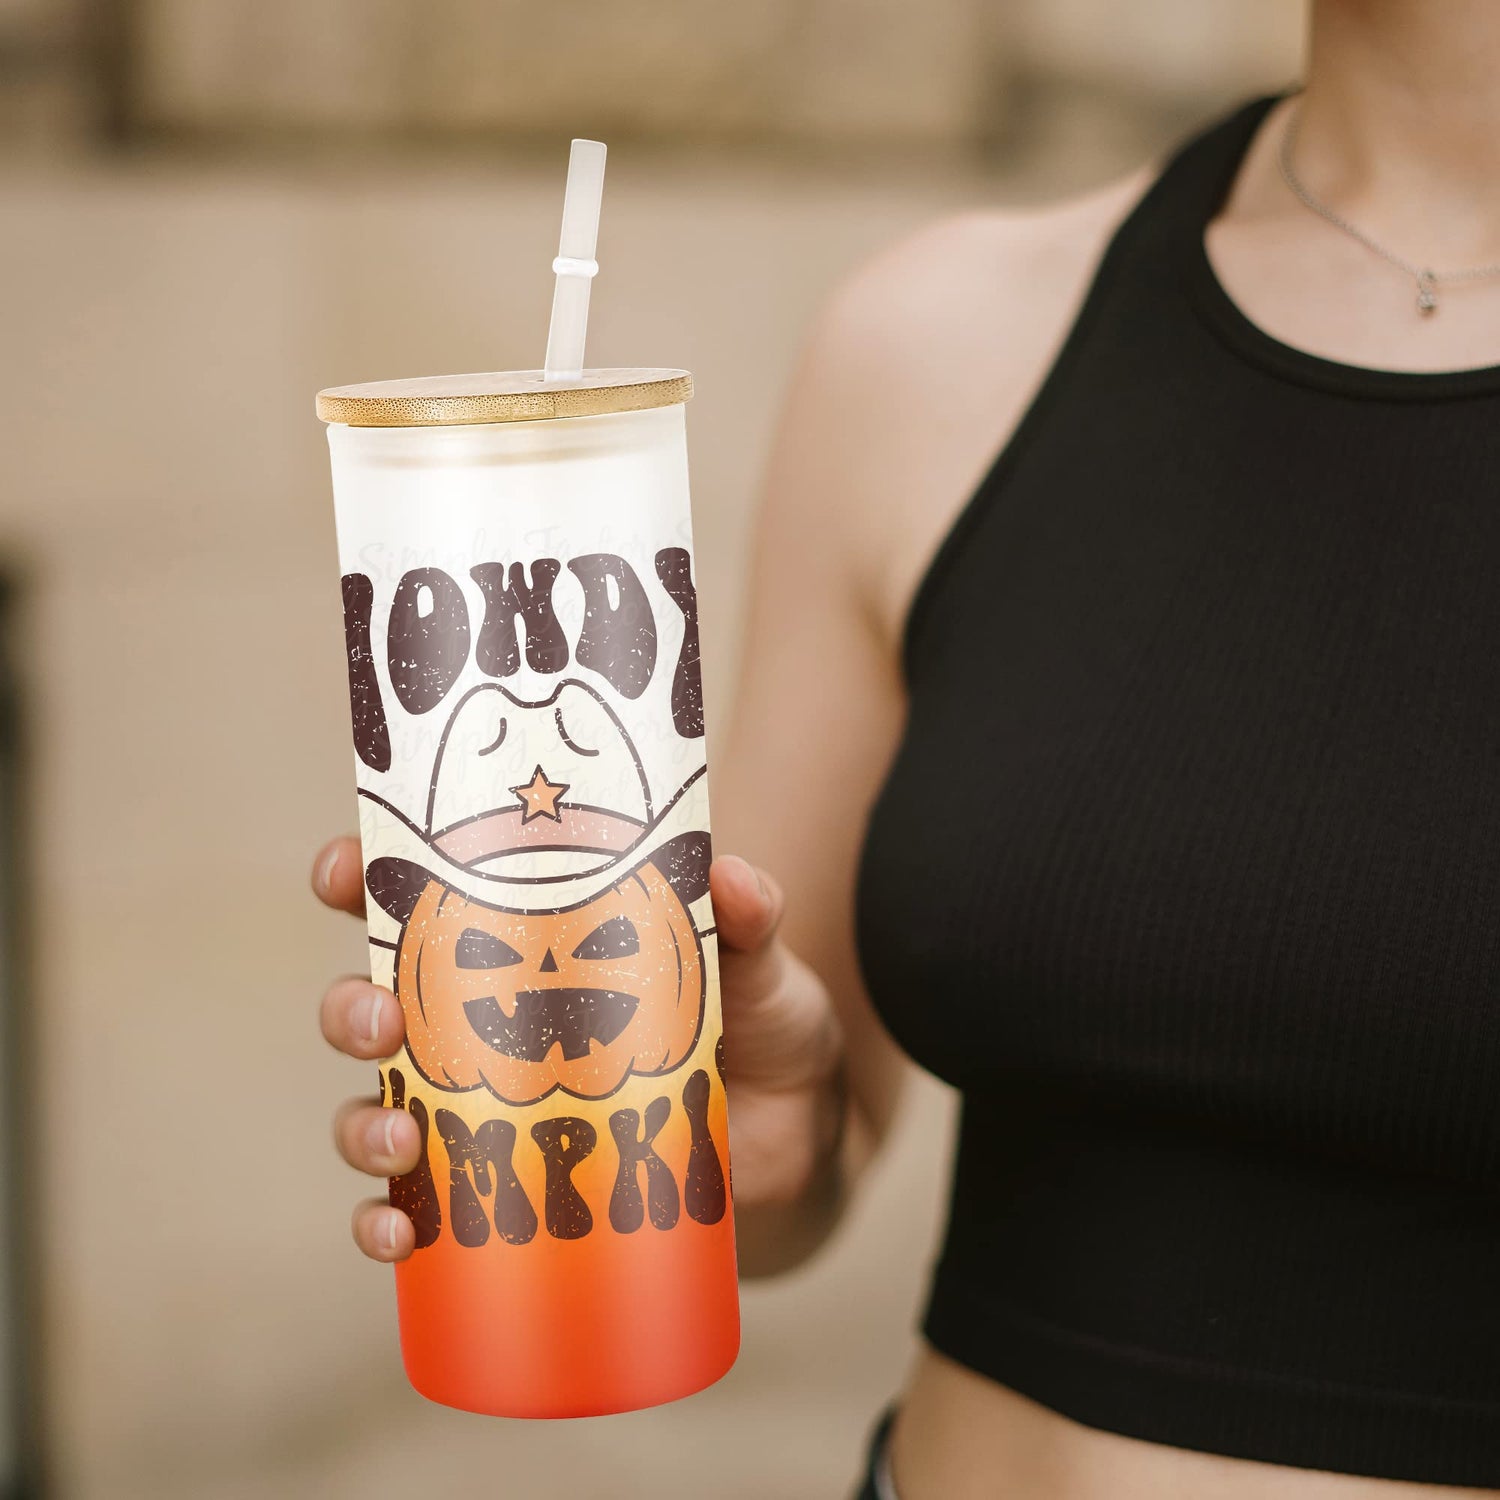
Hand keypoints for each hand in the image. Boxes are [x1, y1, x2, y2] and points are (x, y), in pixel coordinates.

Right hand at [312, 837, 845, 1263]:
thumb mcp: (759, 962)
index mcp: (527, 938)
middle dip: (351, 1010)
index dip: (361, 876)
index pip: (422, 896)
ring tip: (399, 1141)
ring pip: (378, 1109)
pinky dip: (386, 1225)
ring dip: (362, 1127)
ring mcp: (488, 1109)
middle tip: (382, 1022)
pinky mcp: (505, 1187)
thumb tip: (730, 875)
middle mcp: (487, 1020)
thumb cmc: (763, 1024)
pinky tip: (401, 1236)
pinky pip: (417, 1211)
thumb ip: (748, 917)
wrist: (801, 1138)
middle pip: (375, 1003)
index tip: (342, 870)